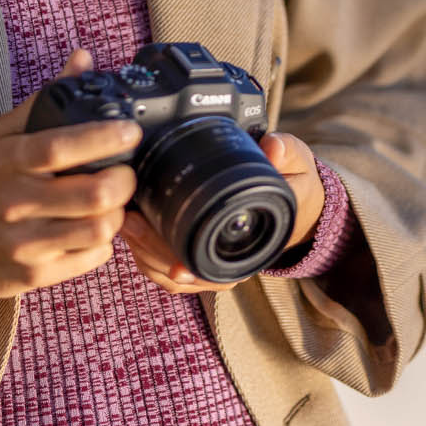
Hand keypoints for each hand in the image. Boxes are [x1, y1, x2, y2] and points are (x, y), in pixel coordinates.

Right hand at [0, 47, 141, 300]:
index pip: (61, 146)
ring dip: (116, 214)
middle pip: (94, 193)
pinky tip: (90, 231)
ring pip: (98, 229)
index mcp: (9, 161)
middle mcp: (15, 201)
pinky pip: (89, 259)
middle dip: (124, 181)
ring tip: (109, 204)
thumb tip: (83, 58)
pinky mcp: (32, 275)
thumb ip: (45, 99)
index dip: (105, 138)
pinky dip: (101, 243)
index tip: (130, 131)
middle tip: (125, 173)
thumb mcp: (1, 136)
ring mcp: (24, 242)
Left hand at [119, 130, 324, 294]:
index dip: (197, 270)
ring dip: (145, 254)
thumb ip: (286, 151)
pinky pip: (168, 267)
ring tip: (126, 223)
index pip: (225, 269)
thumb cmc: (295, 179)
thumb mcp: (298, 160)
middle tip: (132, 224)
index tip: (175, 267)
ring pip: (172, 275)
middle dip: (156, 254)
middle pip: (188, 276)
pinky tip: (130, 229)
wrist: (298, 195)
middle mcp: (235, 259)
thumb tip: (270, 149)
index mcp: (258, 243)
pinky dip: (146, 254)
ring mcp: (215, 259)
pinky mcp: (199, 252)